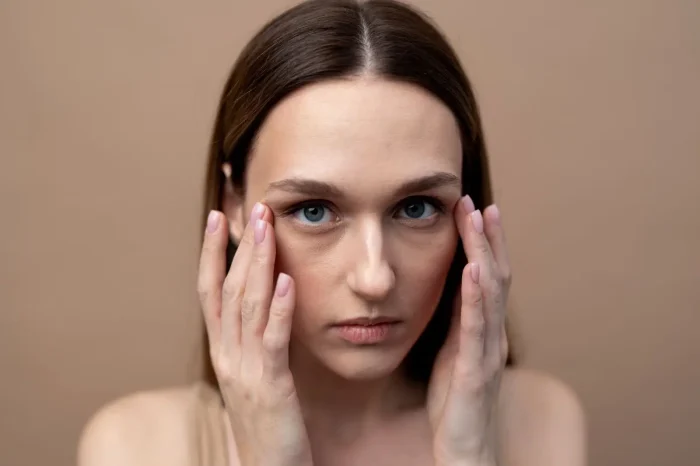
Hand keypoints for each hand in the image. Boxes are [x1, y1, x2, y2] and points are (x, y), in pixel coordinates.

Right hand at [198, 203, 312, 465]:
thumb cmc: (264, 423)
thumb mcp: (252, 375)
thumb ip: (252, 340)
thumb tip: (262, 303)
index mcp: (223, 350)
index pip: (211, 291)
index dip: (213, 253)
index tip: (219, 217)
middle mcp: (227, 355)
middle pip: (229, 290)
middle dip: (239, 246)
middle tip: (251, 208)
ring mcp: (246, 370)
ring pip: (248, 307)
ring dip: (258, 264)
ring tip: (266, 228)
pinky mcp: (271, 386)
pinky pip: (273, 341)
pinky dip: (279, 308)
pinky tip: (288, 280)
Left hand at [427, 196, 511, 465]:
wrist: (463, 447)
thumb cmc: (455, 399)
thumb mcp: (452, 350)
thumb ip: (457, 319)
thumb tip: (452, 283)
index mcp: (482, 328)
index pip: (487, 275)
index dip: (482, 241)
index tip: (471, 207)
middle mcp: (491, 334)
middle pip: (496, 275)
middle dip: (487, 237)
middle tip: (479, 201)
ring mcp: (487, 351)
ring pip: (491, 293)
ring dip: (485, 253)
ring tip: (478, 220)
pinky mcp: (474, 370)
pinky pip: (476, 328)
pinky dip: (476, 296)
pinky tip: (473, 270)